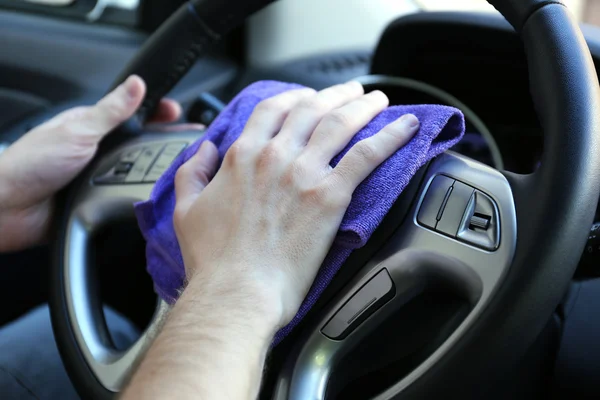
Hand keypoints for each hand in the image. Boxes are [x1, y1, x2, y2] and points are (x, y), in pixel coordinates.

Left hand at [0, 76, 183, 251]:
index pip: (132, 114)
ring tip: (182, 167)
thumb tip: (136, 85)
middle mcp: (98, 150)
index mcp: (93, 126)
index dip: (156, 112)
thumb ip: (111, 110)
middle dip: (164, 141)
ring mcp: (100, 176)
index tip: (178, 113)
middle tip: (191, 141)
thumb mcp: (78, 130)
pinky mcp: (100, 200)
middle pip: (140, 142)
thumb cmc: (32, 164)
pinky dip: (141, 193)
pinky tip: (157, 193)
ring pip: (137, 170)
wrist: (10, 209)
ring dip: (155, 169)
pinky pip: (128, 194)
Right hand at [173, 82, 419, 329]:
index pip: (273, 109)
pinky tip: (406, 128)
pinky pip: (366, 155)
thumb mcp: (186, 209)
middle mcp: (275, 155)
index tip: (307, 96)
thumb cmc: (213, 259)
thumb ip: (193, 173)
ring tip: (378, 100)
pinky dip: (389, 136)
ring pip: (340, 123)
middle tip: (351, 92)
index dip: (294, 97)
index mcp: (243, 156)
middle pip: (311, 109)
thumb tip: (205, 151)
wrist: (238, 291)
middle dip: (334, 95)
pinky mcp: (330, 196)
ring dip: (363, 106)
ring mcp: (304, 173)